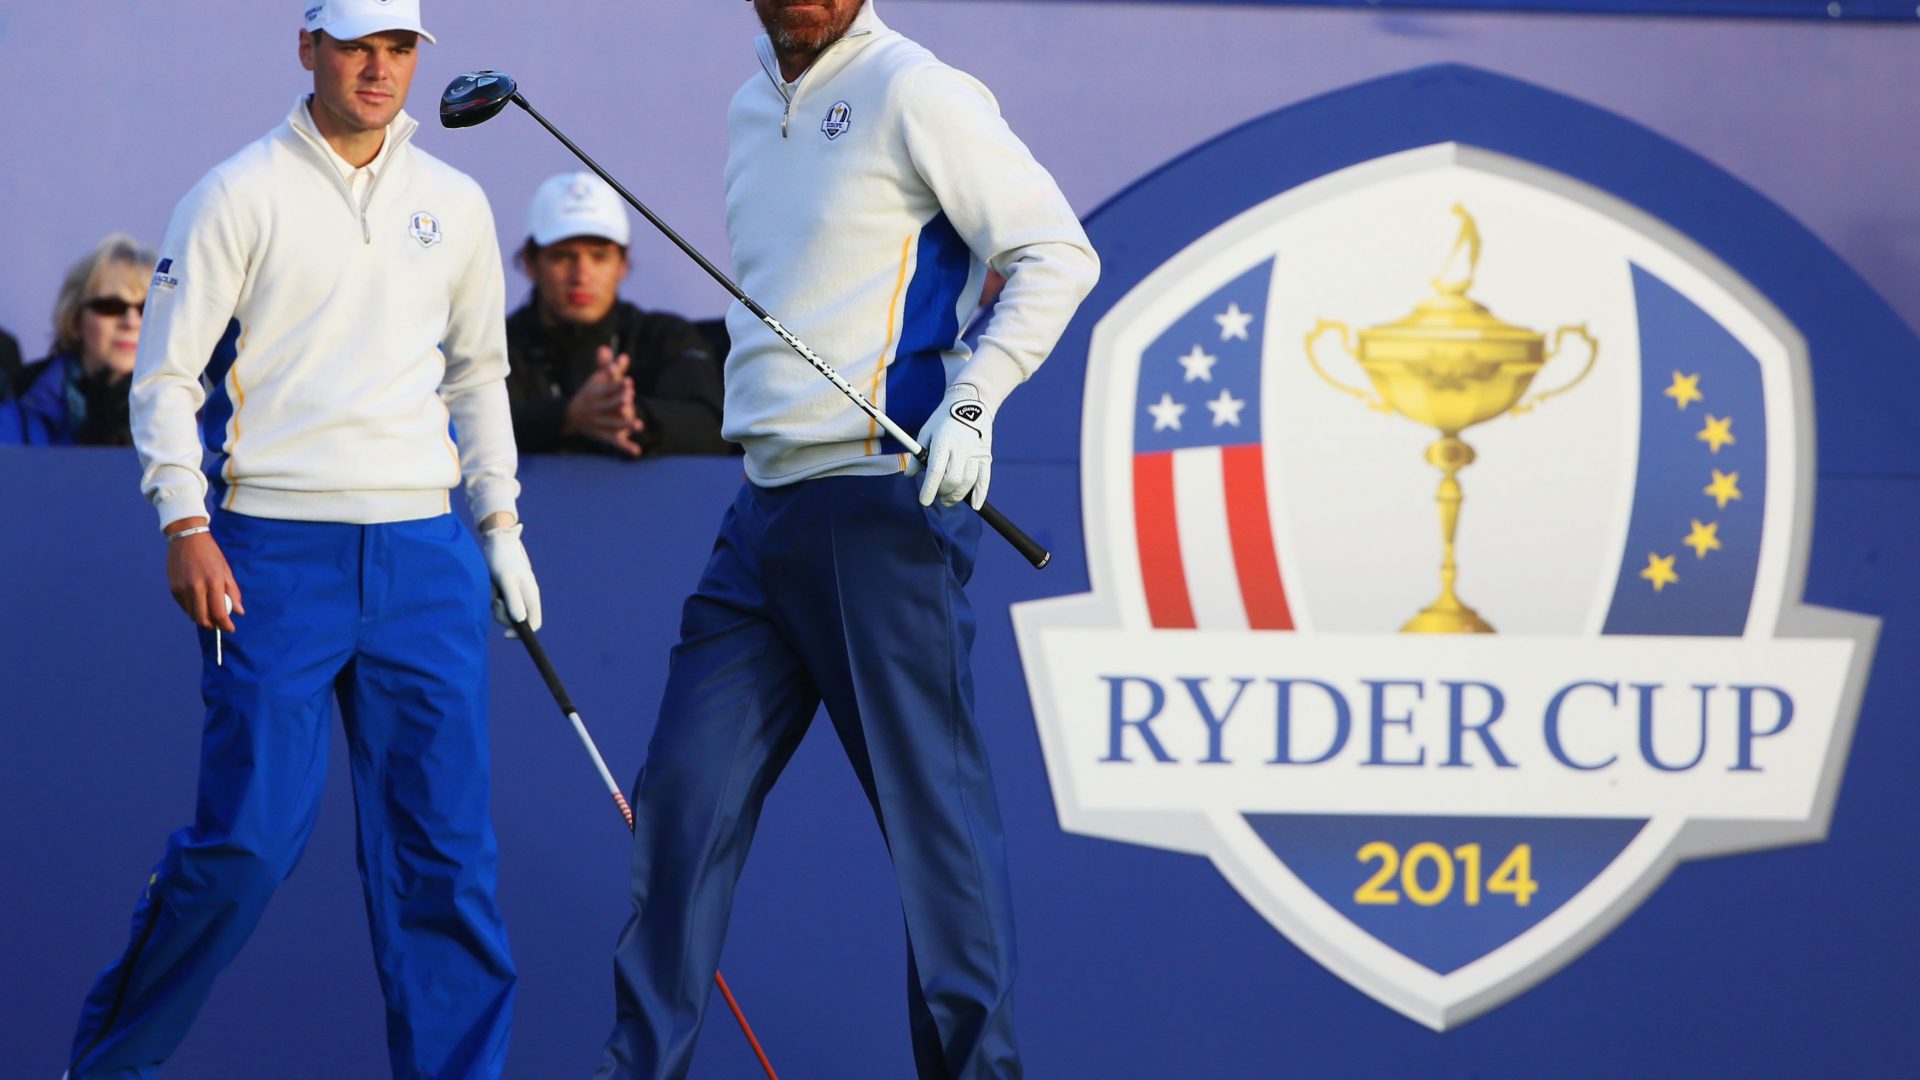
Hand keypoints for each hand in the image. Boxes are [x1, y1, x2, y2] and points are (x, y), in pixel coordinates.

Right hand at [165, 517, 243, 631]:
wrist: (187, 538)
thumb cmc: (210, 554)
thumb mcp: (226, 570)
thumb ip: (233, 592)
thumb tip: (239, 612)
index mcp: (213, 582)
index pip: (219, 612)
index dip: (226, 625)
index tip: (231, 629)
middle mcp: (196, 587)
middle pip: (203, 619)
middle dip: (213, 626)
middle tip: (220, 625)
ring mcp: (182, 588)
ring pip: (192, 615)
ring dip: (202, 618)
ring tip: (210, 614)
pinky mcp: (173, 588)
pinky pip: (184, 606)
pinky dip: (192, 609)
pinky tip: (199, 602)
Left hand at [482, 521, 542, 631]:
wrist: (496, 542)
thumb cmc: (502, 560)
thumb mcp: (506, 580)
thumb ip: (514, 601)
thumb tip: (520, 622)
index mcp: (531, 596)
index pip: (534, 624)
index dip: (521, 632)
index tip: (505, 634)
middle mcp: (526, 596)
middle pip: (517, 620)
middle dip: (502, 615)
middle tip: (495, 600)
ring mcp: (517, 593)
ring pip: (506, 612)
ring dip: (495, 604)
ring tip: (492, 588)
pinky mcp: (507, 589)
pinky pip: (499, 601)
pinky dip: (492, 596)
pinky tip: (491, 585)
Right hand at [562, 346, 646, 457]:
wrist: (571, 416)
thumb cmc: (591, 393)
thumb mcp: (598, 380)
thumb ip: (609, 367)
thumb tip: (619, 352)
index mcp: (594, 394)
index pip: (606, 389)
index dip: (617, 386)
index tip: (628, 381)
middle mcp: (596, 410)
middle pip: (608, 407)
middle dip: (618, 403)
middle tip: (629, 398)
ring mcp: (600, 424)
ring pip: (614, 425)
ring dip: (626, 425)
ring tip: (640, 425)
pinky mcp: (605, 436)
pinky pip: (616, 442)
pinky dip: (626, 447)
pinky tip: (637, 452)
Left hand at [907, 384, 992, 508]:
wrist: (970, 402)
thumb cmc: (943, 418)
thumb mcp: (926, 432)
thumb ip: (917, 455)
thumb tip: (909, 475)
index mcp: (942, 442)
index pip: (935, 472)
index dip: (929, 490)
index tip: (924, 501)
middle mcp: (960, 448)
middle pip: (952, 480)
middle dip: (943, 493)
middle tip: (938, 496)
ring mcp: (975, 453)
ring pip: (967, 482)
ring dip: (957, 496)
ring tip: (949, 499)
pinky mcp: (986, 456)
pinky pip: (985, 480)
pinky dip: (980, 495)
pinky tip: (975, 505)